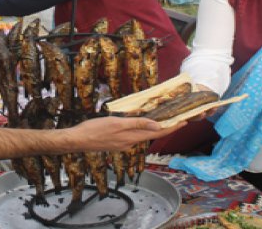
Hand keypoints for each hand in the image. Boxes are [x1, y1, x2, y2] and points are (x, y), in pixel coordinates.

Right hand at [66, 116, 186, 151]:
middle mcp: (130, 143)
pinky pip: (133, 136)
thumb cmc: (94, 130)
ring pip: (142, 135)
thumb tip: (157, 126)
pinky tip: (139, 123)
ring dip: (153, 128)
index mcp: (132, 137)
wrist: (77, 140)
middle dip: (165, 127)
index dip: (172, 128)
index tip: (184, 122)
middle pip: (152, 135)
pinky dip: (140, 130)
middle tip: (176, 117)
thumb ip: (137, 124)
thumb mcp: (117, 123)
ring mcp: (123, 144)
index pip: (157, 133)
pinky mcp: (116, 143)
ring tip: (161, 118)